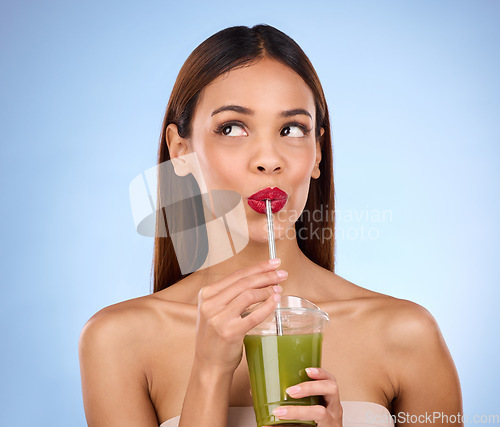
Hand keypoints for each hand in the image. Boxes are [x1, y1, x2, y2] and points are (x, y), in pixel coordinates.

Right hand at [193, 258, 285, 374]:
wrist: (209, 365)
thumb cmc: (216, 337)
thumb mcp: (215, 311)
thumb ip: (230, 295)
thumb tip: (260, 279)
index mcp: (206, 294)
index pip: (236, 275)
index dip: (258, 267)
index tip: (273, 263)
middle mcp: (210, 304)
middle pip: (244, 282)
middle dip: (266, 275)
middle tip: (282, 273)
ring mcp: (219, 318)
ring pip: (249, 295)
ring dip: (268, 290)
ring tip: (279, 289)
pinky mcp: (230, 332)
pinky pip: (254, 315)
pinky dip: (268, 306)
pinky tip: (275, 302)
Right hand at [269, 368, 342, 426]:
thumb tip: (266, 426)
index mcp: (330, 423)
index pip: (319, 413)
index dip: (297, 411)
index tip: (279, 412)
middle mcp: (335, 410)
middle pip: (330, 391)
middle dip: (308, 388)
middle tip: (290, 391)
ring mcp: (335, 402)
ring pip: (332, 383)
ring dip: (317, 376)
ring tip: (303, 372)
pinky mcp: (331, 395)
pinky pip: (330, 379)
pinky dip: (320, 373)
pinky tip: (308, 370)